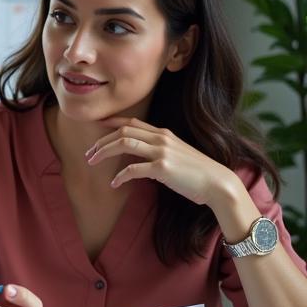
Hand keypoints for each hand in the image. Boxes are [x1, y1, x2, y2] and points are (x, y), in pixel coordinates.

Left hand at [86, 117, 238, 209]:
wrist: (218, 183)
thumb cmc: (198, 173)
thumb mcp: (178, 154)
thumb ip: (160, 150)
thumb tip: (141, 157)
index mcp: (164, 134)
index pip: (133, 123)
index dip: (113, 122)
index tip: (97, 126)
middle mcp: (161, 139)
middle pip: (123, 132)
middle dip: (102, 141)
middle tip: (89, 153)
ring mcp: (161, 152)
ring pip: (123, 144)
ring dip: (104, 152)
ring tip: (92, 162)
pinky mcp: (162, 168)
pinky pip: (132, 170)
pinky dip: (120, 177)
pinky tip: (114, 184)